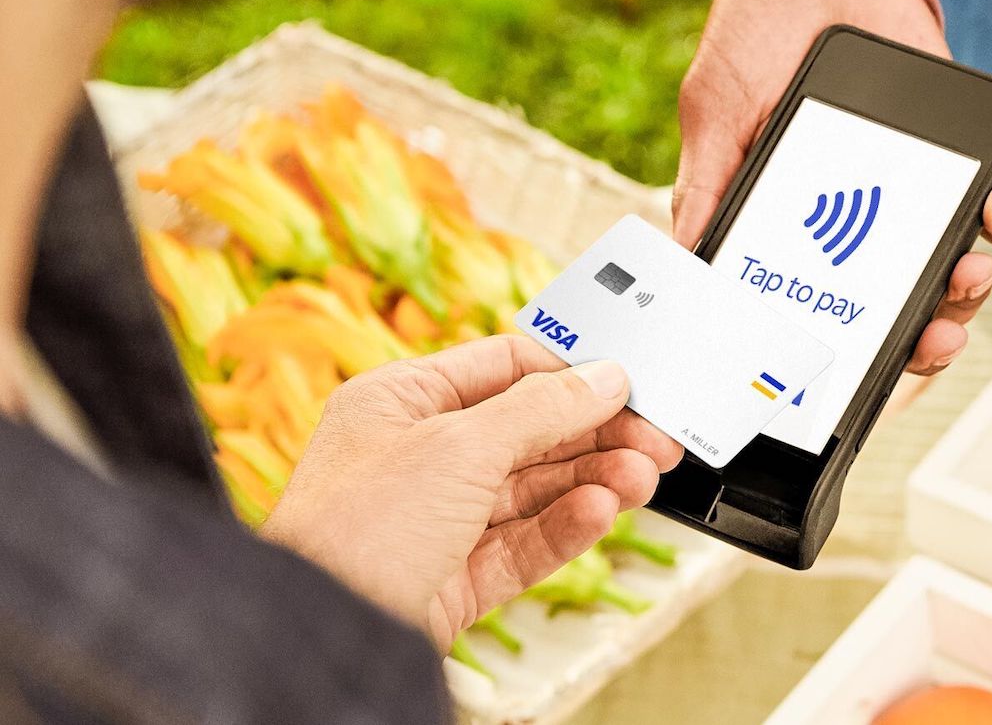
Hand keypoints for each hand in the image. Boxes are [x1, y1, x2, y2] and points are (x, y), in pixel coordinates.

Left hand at [259, 335, 681, 649]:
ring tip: (642, 479)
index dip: (569, 373)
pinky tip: (601, 513)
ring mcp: (438, 520)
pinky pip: (524, 543)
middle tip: (656, 441)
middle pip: (529, 431)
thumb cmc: (353, 530)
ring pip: (534, 490)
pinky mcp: (455, 579)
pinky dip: (568, 527)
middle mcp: (419, 456)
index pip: (503, 367)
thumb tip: (601, 378)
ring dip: (593, 480)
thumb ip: (540, 408)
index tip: (628, 384)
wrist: (321, 639)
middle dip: (596, 434)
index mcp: (401, 402)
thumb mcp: (458, 445)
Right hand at [675, 0, 991, 373]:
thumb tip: (692, 260)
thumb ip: (708, 181)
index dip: (839, 357)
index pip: (816, 314)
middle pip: (895, 311)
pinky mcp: (956, 162)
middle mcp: (854, 229)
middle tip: (933, 337)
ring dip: (969, 286)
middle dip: (922, 337)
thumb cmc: (756, 32)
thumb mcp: (714, 108)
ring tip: (970, 271)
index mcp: (792, 234)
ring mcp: (908, 199)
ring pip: (950, 270)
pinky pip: (991, 207)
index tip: (852, 382)